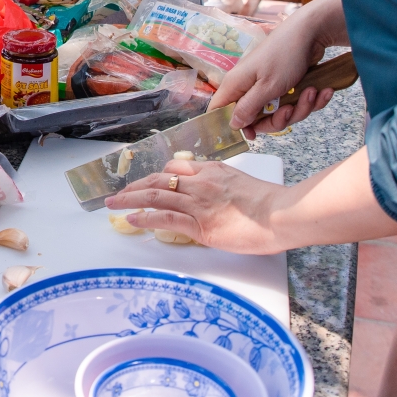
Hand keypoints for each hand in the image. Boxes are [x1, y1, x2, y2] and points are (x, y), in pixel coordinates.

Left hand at [104, 158, 289, 255]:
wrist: (282, 213)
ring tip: (114, 204)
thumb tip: (209, 194)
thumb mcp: (240, 182)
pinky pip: (166, 218)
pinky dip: (146, 217)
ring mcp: (199, 204)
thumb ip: (220, 184)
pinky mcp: (201, 225)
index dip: (154, 178)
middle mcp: (200, 184)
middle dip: (135, 187)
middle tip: (119, 193)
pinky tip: (132, 218)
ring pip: (156, 197)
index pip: (174, 171)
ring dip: (131, 200)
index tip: (142, 184)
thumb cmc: (270, 203)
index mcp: (211, 172)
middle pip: (158, 181)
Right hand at [209, 0, 345, 136]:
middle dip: (279, 119)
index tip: (252, 136)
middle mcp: (250, 86)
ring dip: (301, 107)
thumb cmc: (284, 55)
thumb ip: (248, 107)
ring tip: (311, 92)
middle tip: (290, 109)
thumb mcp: (267, 87)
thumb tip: (232, 124)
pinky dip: (311, 100)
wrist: (311, 32)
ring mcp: (269, 86)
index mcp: (237, 85)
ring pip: (281, 112)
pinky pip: (296, 103)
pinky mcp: (286, 85)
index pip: (221, 110)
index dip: (233, 126)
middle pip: (257, 118)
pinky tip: (322, 91)